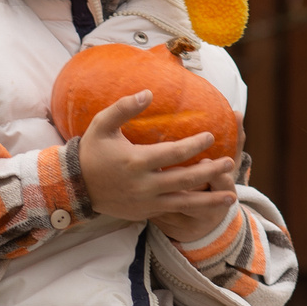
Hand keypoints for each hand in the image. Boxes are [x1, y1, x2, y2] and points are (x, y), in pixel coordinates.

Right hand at [78, 91, 239, 241]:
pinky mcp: (144, 212)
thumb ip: (124, 107)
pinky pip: (173, 211)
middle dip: (210, 171)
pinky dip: (192, 208)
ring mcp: (145, 202)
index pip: (173, 153)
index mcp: (136, 161)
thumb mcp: (102, 125)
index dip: (195, 145)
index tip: (211, 136)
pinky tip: (208, 204)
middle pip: (185, 179)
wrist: (75, 186)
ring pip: (184, 202)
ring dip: (209, 199)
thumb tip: (148, 92)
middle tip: (229, 163)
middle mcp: (144, 185)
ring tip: (231, 197)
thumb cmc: (92, 151)